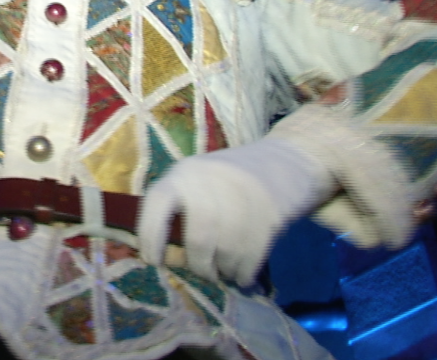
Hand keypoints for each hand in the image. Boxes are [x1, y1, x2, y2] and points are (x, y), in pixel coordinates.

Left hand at [137, 138, 333, 285]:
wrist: (286, 162)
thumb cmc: (231, 179)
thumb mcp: (200, 180)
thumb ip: (182, 210)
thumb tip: (166, 257)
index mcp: (185, 172)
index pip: (158, 203)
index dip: (150, 236)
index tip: (152, 261)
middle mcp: (210, 182)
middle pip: (197, 239)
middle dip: (199, 265)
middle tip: (204, 272)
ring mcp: (243, 197)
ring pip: (225, 254)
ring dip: (224, 270)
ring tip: (227, 268)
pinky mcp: (270, 216)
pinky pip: (249, 260)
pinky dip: (243, 274)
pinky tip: (243, 271)